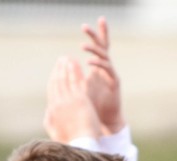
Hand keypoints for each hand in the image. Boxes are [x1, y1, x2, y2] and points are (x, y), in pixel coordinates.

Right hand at [43, 56, 101, 142]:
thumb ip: (50, 120)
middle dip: (58, 70)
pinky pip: (76, 81)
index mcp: (52, 111)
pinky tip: (76, 63)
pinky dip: (75, 71)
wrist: (80, 145)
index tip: (56, 72)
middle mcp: (58, 103)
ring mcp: (68, 101)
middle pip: (57, 82)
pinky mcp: (80, 100)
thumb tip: (48, 112)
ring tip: (68, 58)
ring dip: (66, 67)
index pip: (52, 91)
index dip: (53, 79)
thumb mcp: (55, 132)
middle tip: (61, 60)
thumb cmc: (70, 143)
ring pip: (65, 79)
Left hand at [80, 18, 124, 134]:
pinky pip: (107, 69)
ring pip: (104, 56)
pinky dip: (98, 64)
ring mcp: (111, 74)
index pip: (97, 47)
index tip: (83, 25)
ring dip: (93, 50)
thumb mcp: (80, 87)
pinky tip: (89, 62)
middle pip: (103, 45)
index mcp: (98, 67)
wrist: (105, 120)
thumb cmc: (93, 105)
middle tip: (84, 26)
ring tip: (82, 46)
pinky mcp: (115, 82)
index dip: (93, 36)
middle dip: (95, 34)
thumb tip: (61, 66)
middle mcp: (106, 68)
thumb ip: (74, 75)